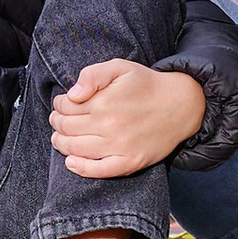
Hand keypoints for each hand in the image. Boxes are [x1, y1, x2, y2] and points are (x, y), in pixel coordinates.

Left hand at [49, 56, 205, 177]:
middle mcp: (109, 126)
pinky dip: (81, 168)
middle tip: (56, 119)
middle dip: (57, 122)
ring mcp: (120, 146)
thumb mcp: (120, 67)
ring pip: (77, 149)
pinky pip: (99, 171)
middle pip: (68, 128)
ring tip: (58, 137)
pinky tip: (71, 162)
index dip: (58, 104)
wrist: (180, 105)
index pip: (66, 106)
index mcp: (104, 102)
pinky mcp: (130, 162)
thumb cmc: (146, 84)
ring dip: (61, 143)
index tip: (60, 103)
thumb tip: (71, 94)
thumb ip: (92, 75)